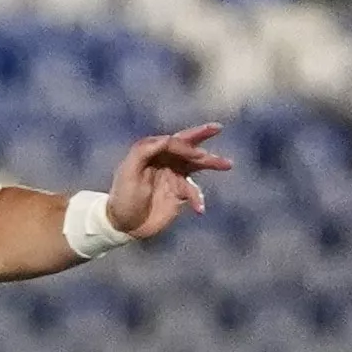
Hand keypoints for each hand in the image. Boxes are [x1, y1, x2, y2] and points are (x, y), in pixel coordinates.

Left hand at [105, 122, 230, 242]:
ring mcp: (173, 176)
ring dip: (211, 163)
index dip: (185, 146)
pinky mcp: (179, 194)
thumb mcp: (127, 171)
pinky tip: (200, 208)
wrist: (124, 223)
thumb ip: (144, 151)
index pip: (173, 142)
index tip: (195, 155)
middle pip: (187, 145)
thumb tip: (167, 138)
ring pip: (196, 165)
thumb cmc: (123, 196)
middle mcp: (165, 161)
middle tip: (217, 128)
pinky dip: (198, 199)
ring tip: (228, 164)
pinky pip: (194, 192)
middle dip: (202, 136)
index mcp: (153, 152)